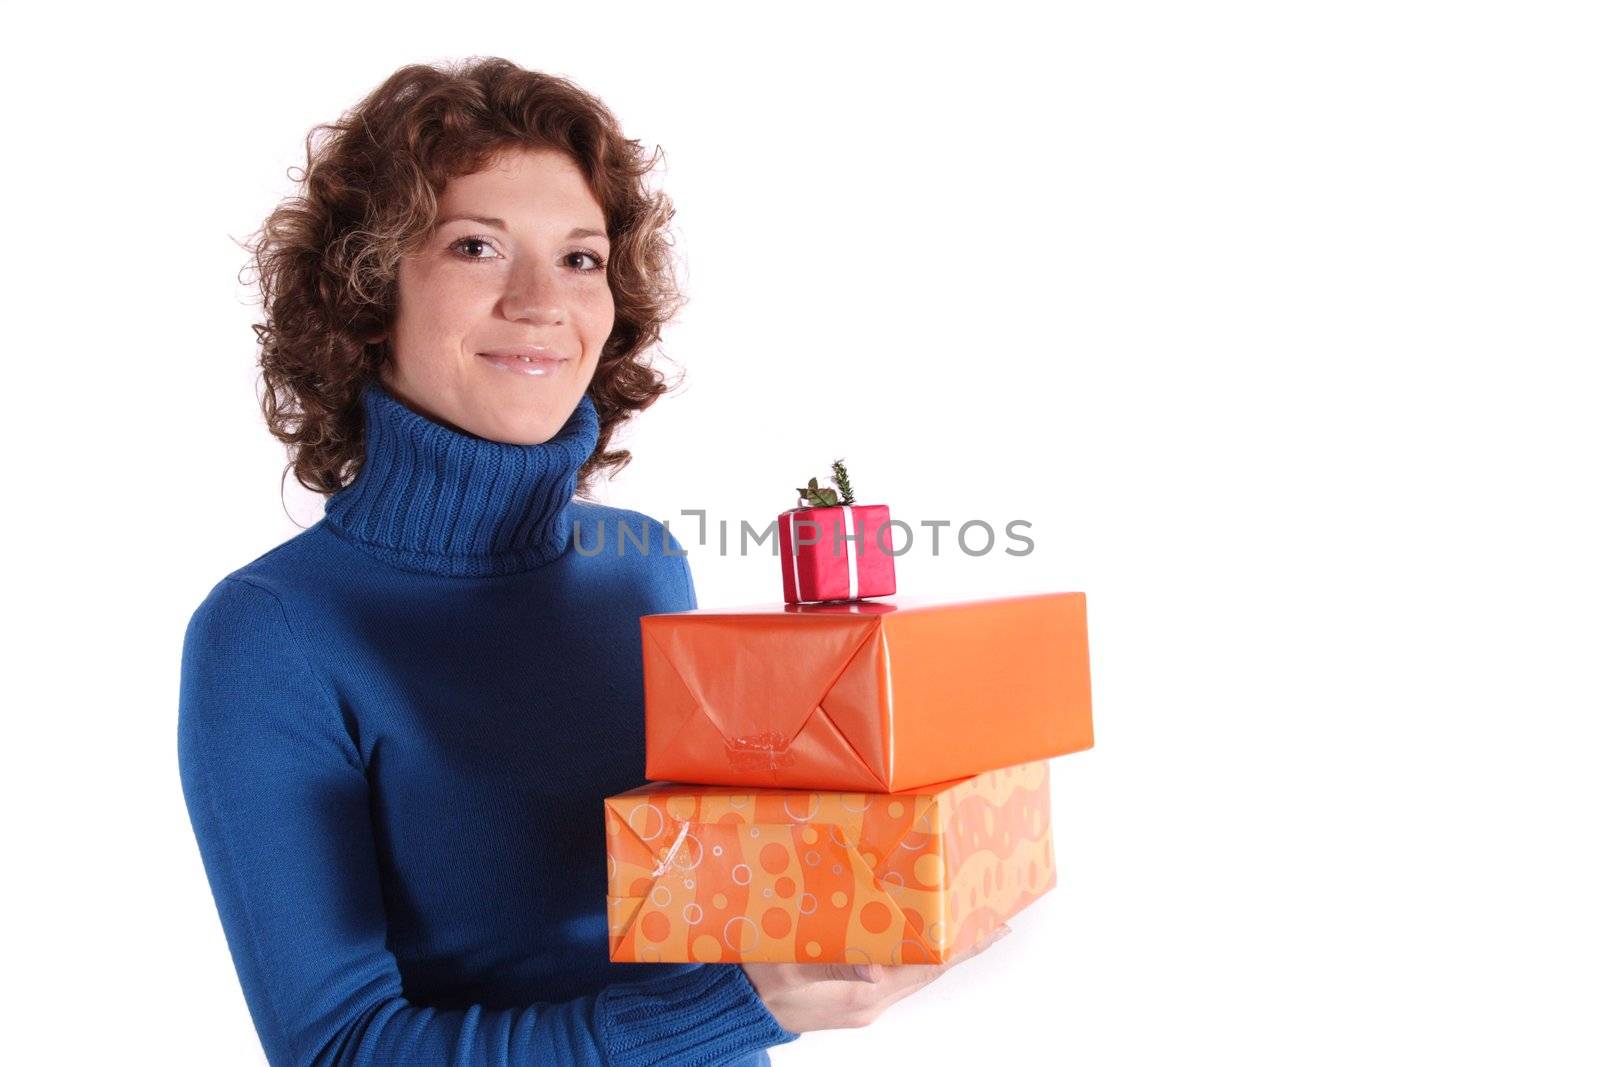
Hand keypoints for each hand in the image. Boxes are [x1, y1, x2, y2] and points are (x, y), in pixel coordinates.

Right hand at [740, 923, 1012, 1032]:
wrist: (737, 1007)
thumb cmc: (758, 980)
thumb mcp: (789, 966)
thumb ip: (831, 965)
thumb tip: (874, 967)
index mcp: (865, 994)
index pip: (929, 968)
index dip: (963, 945)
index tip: (994, 924)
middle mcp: (873, 1000)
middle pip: (930, 967)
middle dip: (959, 939)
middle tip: (988, 907)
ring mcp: (865, 1000)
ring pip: (915, 969)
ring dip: (938, 943)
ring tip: (963, 914)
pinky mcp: (854, 995)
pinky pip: (896, 970)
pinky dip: (913, 949)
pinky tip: (917, 930)